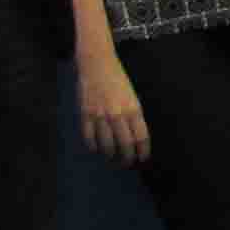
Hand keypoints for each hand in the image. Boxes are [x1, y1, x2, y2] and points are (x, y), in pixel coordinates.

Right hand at [75, 48, 148, 164]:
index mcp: (134, 110)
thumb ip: (133, 116)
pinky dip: (93, 146)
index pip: (141, 137)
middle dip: (127, 157)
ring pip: (106, 144)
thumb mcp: (132, 97)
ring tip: (112, 158)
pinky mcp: (86, 114)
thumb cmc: (118, 80)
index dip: (143, 151)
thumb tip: (135, 136)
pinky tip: (96, 149)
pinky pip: (89, 137)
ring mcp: (101, 115)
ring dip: (110, 155)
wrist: (97, 65)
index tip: (143, 159)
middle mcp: (118, 115)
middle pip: (125, 144)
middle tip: (127, 163)